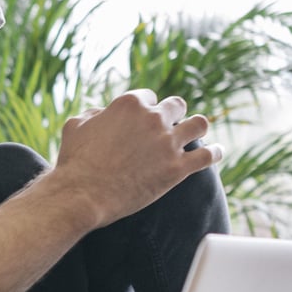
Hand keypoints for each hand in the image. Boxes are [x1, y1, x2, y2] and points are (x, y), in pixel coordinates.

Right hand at [53, 90, 219, 227]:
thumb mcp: (75, 126)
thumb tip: (102, 113)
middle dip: (174, 114)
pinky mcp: (178, 168)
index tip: (145, 119)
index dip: (147, 108)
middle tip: (171, 127)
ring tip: (197, 134)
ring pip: (200, 124)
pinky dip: (215, 152)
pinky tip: (217, 151)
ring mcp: (168, 143)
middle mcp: (153, 118)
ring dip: (198, 127)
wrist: (82, 195)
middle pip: (177, 105)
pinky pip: (208, 155)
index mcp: (129, 104)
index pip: (148, 96)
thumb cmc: (74, 161)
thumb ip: (93, 114)